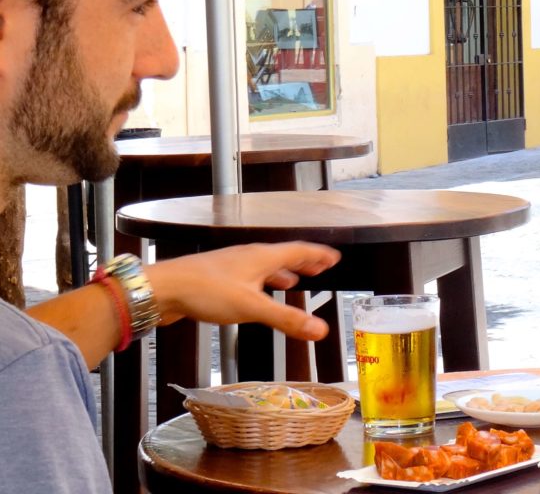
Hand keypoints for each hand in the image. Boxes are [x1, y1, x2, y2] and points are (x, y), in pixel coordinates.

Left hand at [145, 242, 340, 340]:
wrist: (163, 289)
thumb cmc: (205, 291)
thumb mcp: (252, 307)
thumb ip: (286, 319)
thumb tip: (321, 330)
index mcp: (262, 257)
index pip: (299, 251)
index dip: (318, 255)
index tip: (334, 257)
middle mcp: (249, 257)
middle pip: (283, 256)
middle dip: (303, 263)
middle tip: (320, 267)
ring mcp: (232, 267)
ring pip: (265, 267)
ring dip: (282, 273)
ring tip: (293, 281)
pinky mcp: (217, 279)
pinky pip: (248, 277)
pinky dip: (262, 284)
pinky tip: (255, 295)